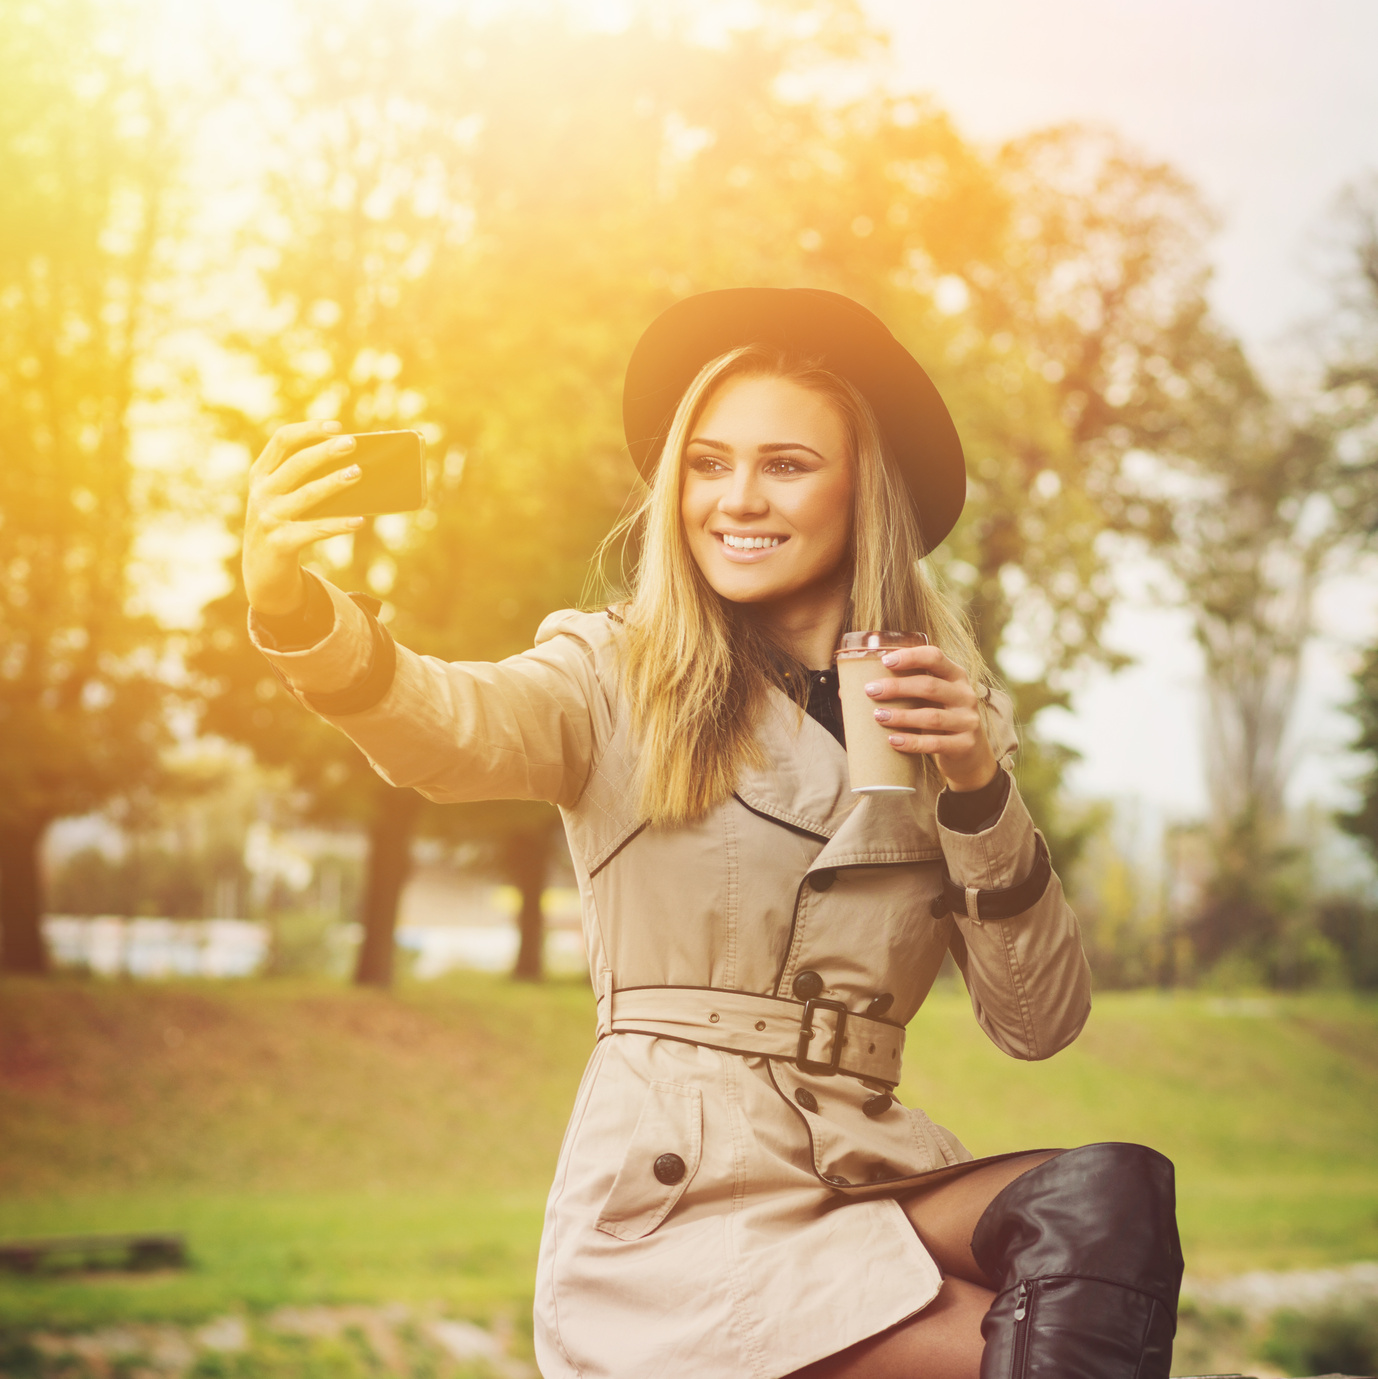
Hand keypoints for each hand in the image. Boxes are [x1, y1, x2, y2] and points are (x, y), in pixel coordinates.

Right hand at [243, 421, 363, 616]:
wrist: (262, 570)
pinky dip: (339, 524)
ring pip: (307, 494)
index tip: (337, 425)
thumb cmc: (284, 524)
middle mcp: (261, 493)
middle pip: (297, 464)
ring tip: (358, 472)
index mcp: (261, 475)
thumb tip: (353, 466)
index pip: (282, 440)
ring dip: (334, 482)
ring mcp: (268, 518)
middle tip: (352, 443)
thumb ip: (304, 480)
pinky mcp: (280, 543)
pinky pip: (315, 530)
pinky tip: (360, 520)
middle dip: (325, 451)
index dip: (309, 429)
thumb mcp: (284, 499)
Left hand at [864, 643, 998, 792]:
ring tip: (877, 716)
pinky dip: (912, 742)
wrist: (969, 754)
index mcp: (955, 675)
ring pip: (931, 716)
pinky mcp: (964, 745)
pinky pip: (935, 743)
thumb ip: (900, 691)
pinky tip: (893, 741)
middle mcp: (964, 695)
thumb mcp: (929, 700)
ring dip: (901, 716)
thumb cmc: (938, 719)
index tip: (884, 661)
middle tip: (870, 690)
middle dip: (897, 687)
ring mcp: (967, 721)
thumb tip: (846, 691)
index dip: (910, 656)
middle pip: (929, 686)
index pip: (935, 657)